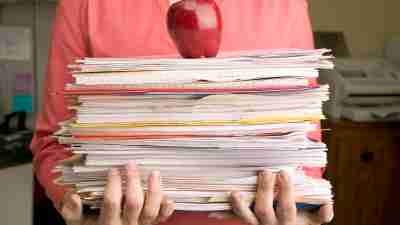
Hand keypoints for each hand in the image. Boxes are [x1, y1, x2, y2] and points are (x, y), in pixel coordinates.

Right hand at [59, 163, 175, 224]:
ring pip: (151, 210)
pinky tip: (167, 196)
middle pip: (134, 202)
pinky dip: (166, 207)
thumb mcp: (77, 224)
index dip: (113, 184)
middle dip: (133, 181)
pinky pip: (162, 218)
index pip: (112, 202)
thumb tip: (73, 196)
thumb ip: (72, 212)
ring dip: (154, 190)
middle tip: (130, 164)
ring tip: (154, 173)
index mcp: (107, 224)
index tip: (113, 170)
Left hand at [210, 170, 333, 224]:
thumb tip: (328, 204)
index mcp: (289, 222)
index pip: (287, 205)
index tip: (284, 172)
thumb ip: (321, 215)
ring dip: (240, 206)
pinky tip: (216, 206)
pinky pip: (235, 220)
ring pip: (247, 219)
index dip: (285, 190)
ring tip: (235, 192)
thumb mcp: (312, 224)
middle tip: (265, 171)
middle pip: (265, 209)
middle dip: (264, 190)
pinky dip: (226, 213)